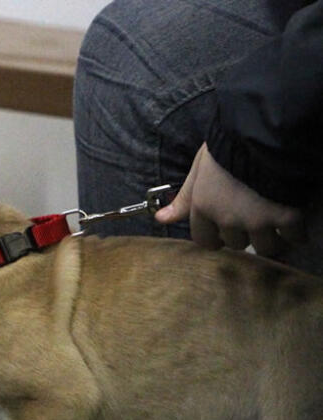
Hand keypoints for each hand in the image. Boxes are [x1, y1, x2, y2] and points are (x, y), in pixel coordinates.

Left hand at [155, 143, 305, 256]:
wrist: (268, 132)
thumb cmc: (231, 144)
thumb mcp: (201, 167)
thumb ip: (185, 198)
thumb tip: (161, 220)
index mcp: (204, 207)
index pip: (204, 240)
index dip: (216, 238)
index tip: (224, 234)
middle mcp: (228, 219)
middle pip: (236, 243)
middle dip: (245, 234)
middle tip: (255, 216)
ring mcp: (259, 221)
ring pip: (266, 246)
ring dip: (272, 237)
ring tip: (277, 220)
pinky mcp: (288, 218)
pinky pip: (295, 238)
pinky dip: (298, 232)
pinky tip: (297, 220)